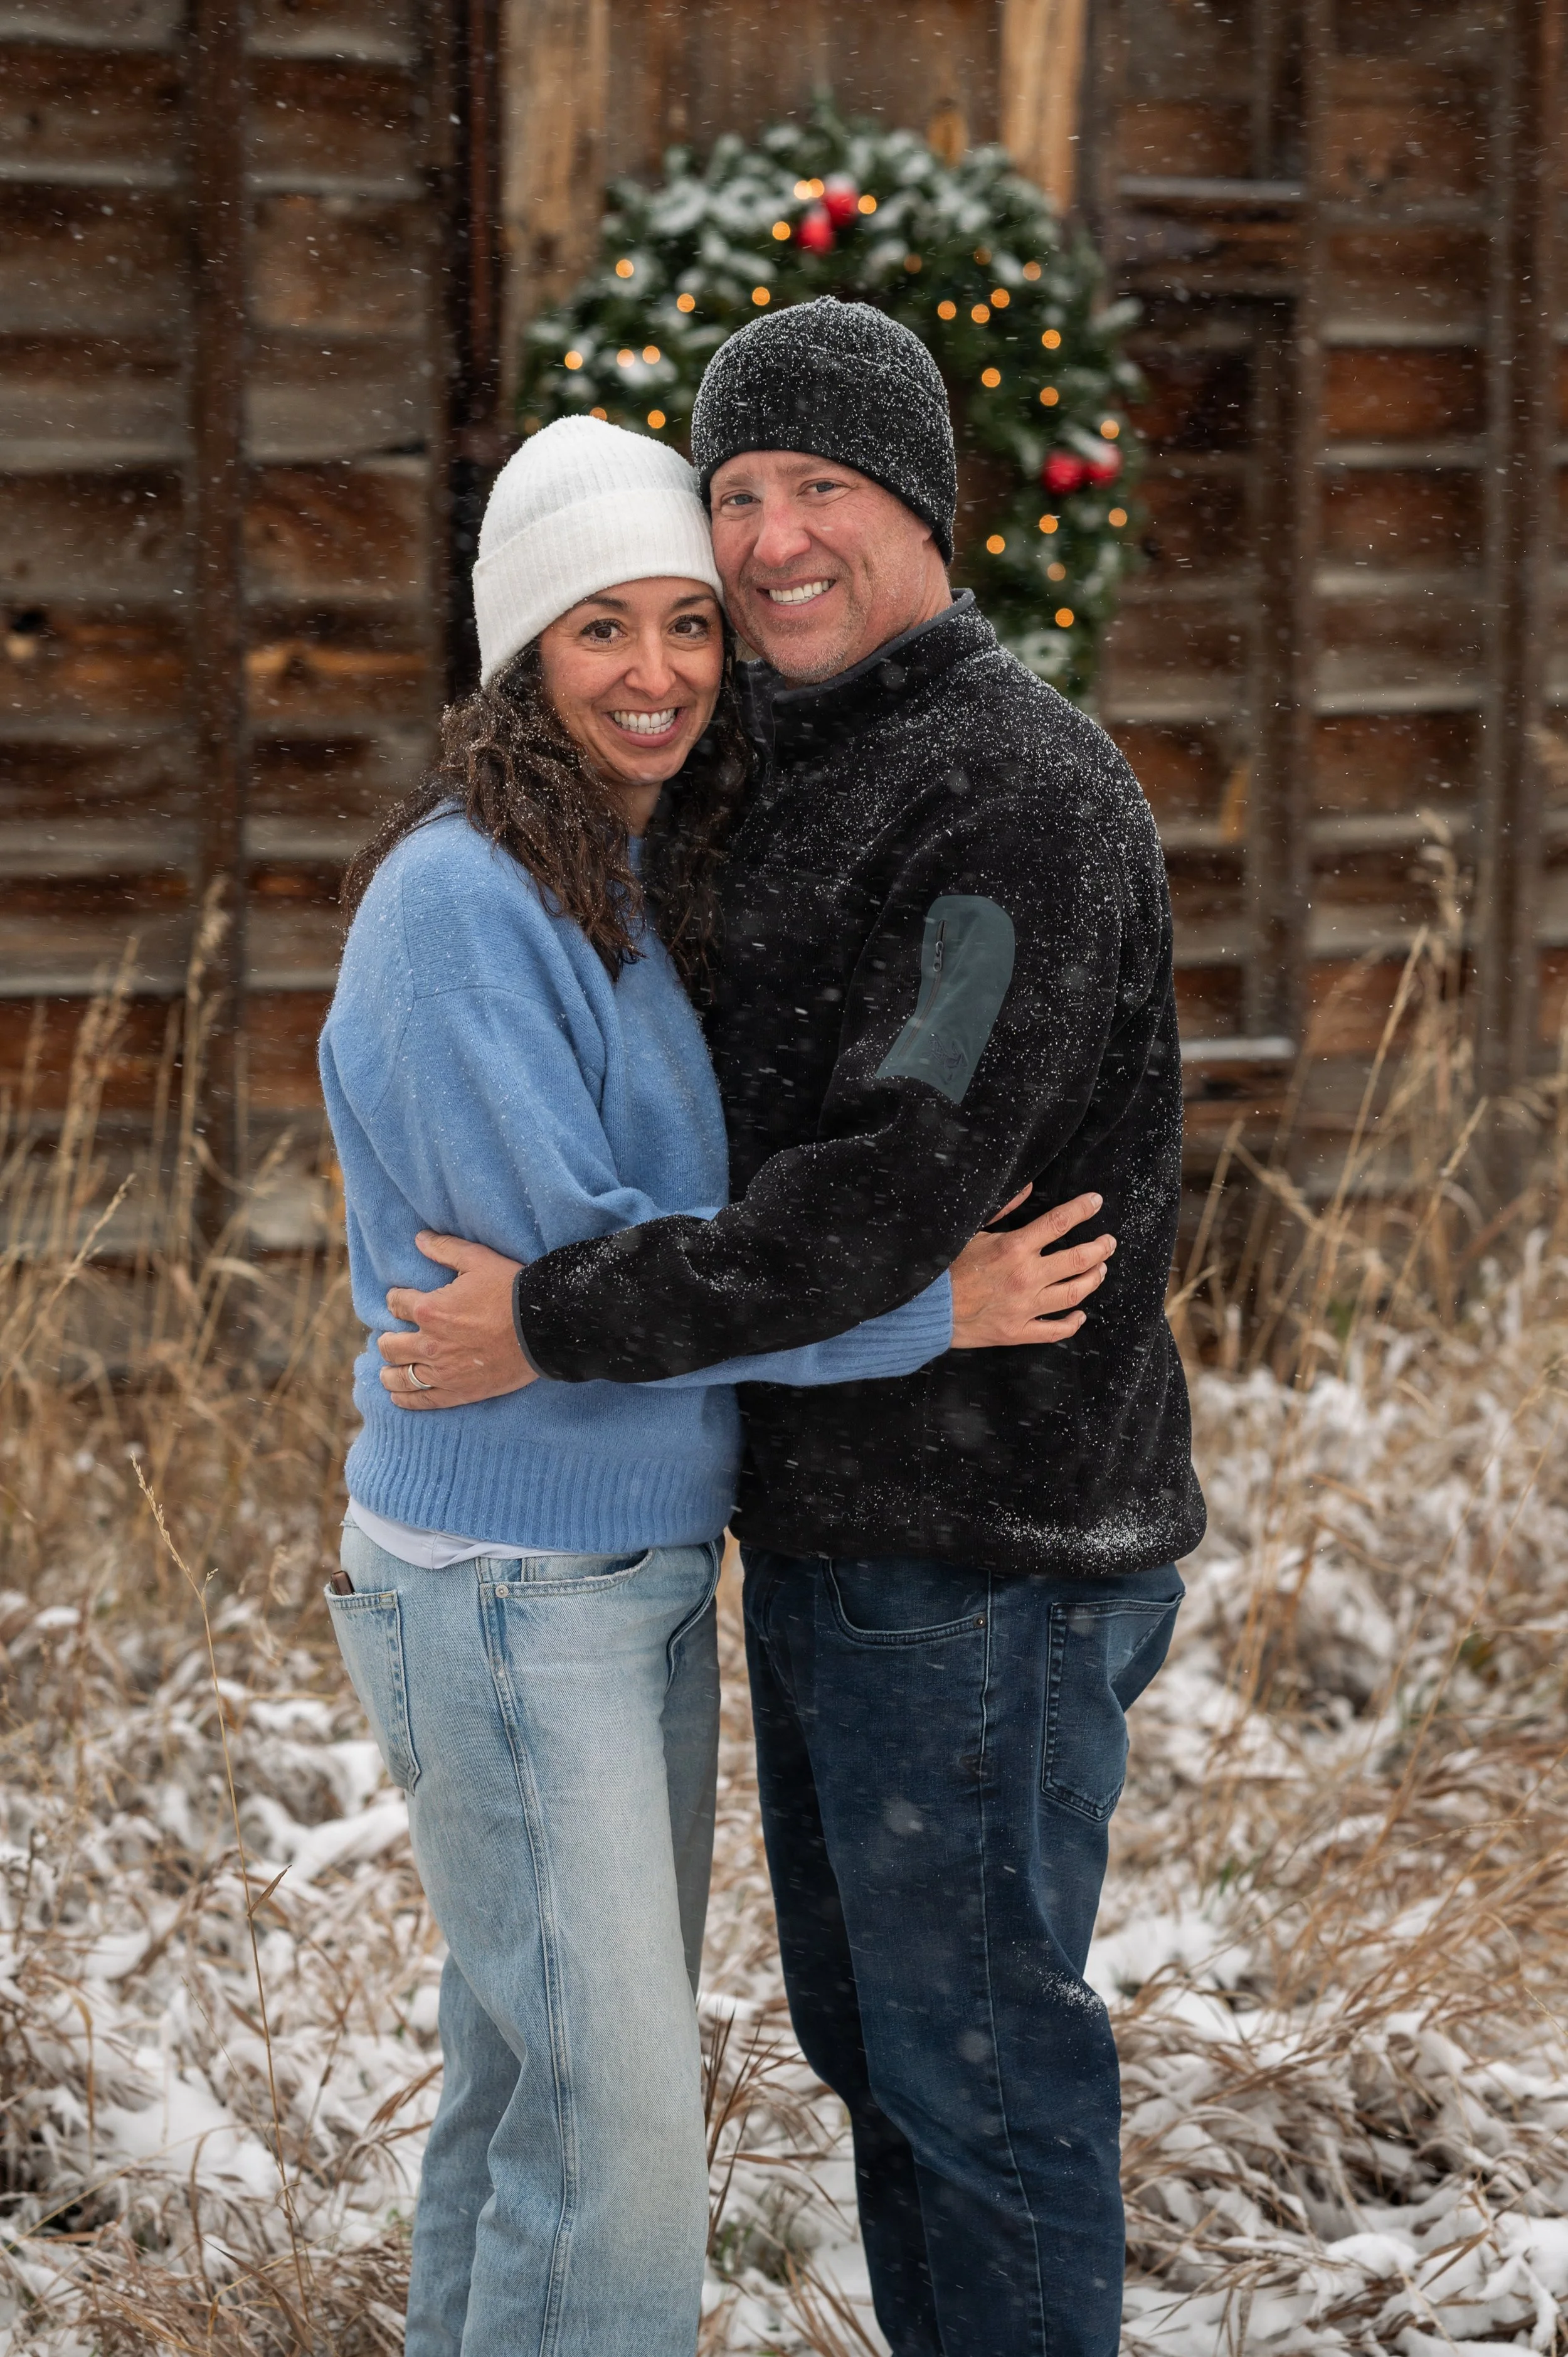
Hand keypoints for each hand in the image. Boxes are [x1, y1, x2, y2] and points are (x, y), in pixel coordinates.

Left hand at [378, 1234, 537, 1409]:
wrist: (543, 1327)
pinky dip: (406, 1399)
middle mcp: (428, 1343)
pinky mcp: (458, 1392)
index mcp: (428, 1310)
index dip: (396, 1300)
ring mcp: (442, 1372)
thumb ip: (445, 1249)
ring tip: (388, 1371)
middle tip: (394, 1337)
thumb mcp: (478, 1260)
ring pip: (399, 1376)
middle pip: (390, 1346)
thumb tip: (420, 1239)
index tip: (400, 1301)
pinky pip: (422, 1400)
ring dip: (389, 1372)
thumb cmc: (510, 1291)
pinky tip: (398, 1396)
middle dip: (388, 1339)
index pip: (396, 1305)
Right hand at [949, 1188, 1114, 1348]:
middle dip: (1100, 1248)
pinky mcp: (1018, 1331)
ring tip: (1100, 1269)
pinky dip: (1072, 1323)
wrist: (925, 1309)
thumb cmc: (945, 1267)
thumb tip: (1028, 1187)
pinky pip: (1055, 1330)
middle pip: (1078, 1260)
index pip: (1059, 1223)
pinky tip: (1080, 1314)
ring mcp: (1025, 1307)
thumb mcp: (971, 1230)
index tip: (1095, 1202)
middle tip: (1108, 1242)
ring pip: (1074, 1294)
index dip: (1082, 1210)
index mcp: (1014, 1248)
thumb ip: (1002, 1208)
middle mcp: (1026, 1277)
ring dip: (1093, 1279)